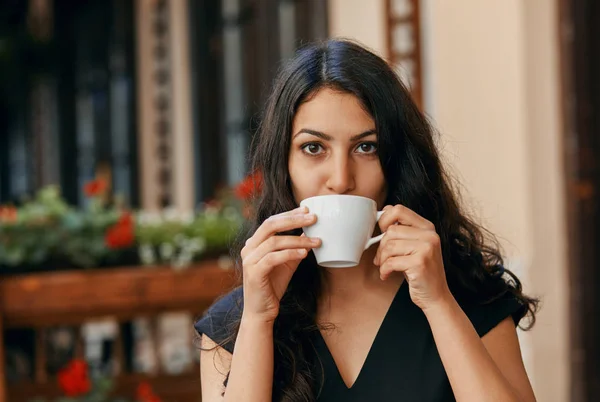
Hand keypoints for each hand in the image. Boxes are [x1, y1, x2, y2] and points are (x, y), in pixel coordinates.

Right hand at [240, 206, 320, 322]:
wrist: (261, 311)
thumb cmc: (273, 285)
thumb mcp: (287, 263)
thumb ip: (295, 247)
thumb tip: (310, 232)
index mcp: (254, 242)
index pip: (272, 221)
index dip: (289, 214)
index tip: (307, 210)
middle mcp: (248, 248)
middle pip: (270, 225)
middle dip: (293, 220)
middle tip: (313, 218)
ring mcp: (249, 260)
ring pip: (274, 242)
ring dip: (298, 240)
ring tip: (316, 241)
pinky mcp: (254, 273)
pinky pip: (273, 258)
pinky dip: (290, 254)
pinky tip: (304, 254)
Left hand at [374, 204, 451, 310]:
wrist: (435, 296)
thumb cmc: (420, 271)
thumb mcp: (413, 246)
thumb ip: (403, 229)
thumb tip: (385, 210)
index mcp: (427, 227)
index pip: (399, 210)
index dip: (384, 220)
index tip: (381, 233)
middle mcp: (429, 235)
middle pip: (391, 230)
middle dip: (381, 246)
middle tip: (381, 258)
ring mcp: (426, 248)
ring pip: (389, 246)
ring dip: (382, 259)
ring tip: (385, 267)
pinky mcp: (420, 263)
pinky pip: (390, 262)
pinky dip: (384, 270)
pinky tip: (386, 275)